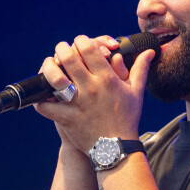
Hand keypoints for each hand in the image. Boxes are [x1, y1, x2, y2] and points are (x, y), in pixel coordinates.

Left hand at [34, 35, 155, 153]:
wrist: (117, 148)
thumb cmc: (127, 118)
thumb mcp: (136, 92)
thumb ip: (140, 69)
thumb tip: (150, 52)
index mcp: (108, 79)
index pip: (90, 49)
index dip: (82, 40)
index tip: (80, 41)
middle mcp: (91, 88)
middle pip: (70, 58)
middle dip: (62, 48)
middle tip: (62, 48)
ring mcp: (77, 103)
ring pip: (55, 78)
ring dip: (49, 68)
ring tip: (49, 64)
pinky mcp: (66, 118)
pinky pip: (46, 106)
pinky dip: (40, 99)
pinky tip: (41, 94)